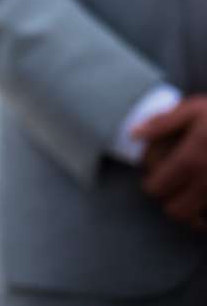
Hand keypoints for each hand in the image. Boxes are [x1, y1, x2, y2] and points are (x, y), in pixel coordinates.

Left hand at [137, 97, 206, 228]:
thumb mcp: (195, 109)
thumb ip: (162, 123)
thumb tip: (133, 134)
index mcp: (191, 160)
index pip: (157, 188)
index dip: (151, 184)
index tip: (156, 175)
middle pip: (175, 211)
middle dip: (170, 201)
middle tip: (173, 187)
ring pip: (198, 222)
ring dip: (191, 212)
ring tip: (191, 194)